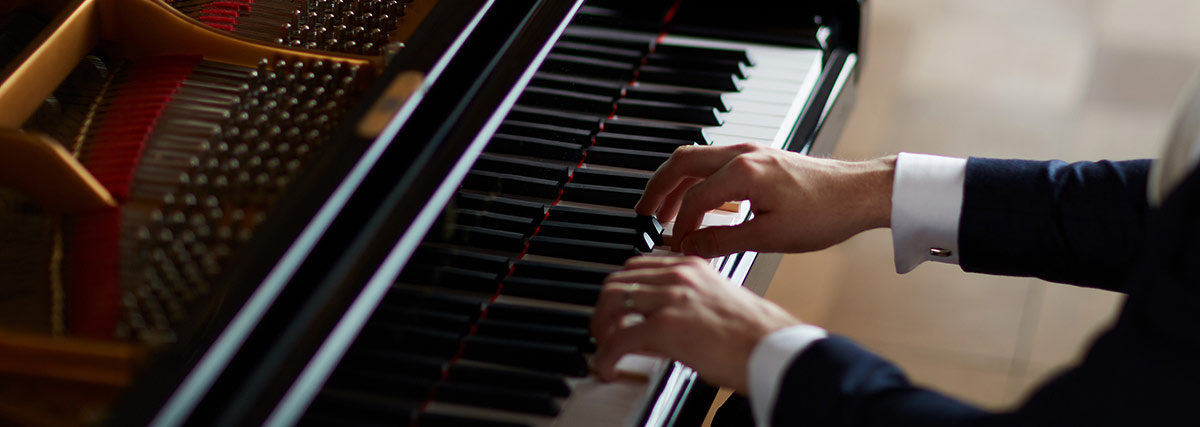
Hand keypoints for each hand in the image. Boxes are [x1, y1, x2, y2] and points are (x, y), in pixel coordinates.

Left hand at [590, 256, 800, 391]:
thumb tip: (659, 328)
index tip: (619, 308)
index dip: (623, 288)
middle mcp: (679, 275)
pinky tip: (607, 367)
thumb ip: (688, 304)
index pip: (640, 266)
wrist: (774, 349)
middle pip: (620, 279)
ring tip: (603, 346)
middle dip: (605, 306)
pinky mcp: (666, 326)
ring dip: (600, 326)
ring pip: (613, 300)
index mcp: (693, 267)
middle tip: (605, 329)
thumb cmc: (757, 336)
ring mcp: (671, 297)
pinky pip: (619, 338)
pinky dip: (606, 354)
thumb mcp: (717, 304)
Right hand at [635, 143, 895, 257]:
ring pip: (697, 159)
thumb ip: (722, 241)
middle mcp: (743, 154)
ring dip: (677, 184)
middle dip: (658, 189)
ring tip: (665, 211)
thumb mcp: (769, 237)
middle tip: (643, 213)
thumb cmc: (825, 214)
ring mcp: (752, 152)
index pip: (693, 199)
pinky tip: (702, 204)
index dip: (678, 226)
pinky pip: (716, 162)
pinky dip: (699, 180)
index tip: (673, 246)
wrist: (862, 193)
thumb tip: (689, 246)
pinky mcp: (761, 157)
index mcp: (743, 173)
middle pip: (681, 163)